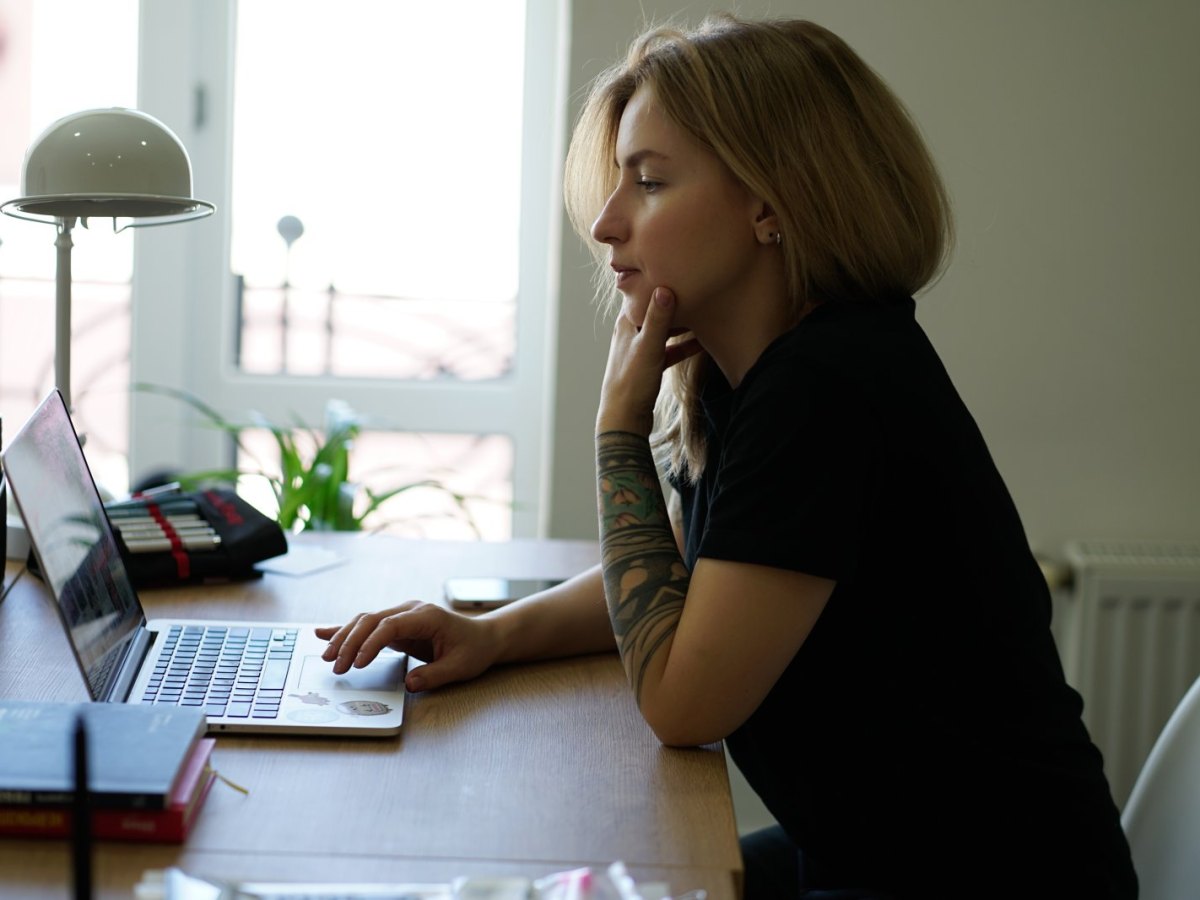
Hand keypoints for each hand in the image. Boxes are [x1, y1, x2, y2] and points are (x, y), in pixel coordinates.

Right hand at [316, 602, 498, 691]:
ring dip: (344, 637)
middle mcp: (410, 611)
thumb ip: (434, 675)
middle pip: (371, 620)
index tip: (359, 664)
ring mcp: (402, 616)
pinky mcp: (397, 626)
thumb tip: (409, 684)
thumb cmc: (473, 650)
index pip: (390, 625)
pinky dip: (346, 631)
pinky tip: (324, 633)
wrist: (483, 638)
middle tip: (335, 666)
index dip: (371, 643)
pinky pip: (368, 627)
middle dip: (350, 642)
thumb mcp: (459, 667)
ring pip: (365, 621)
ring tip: (327, 657)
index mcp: (426, 616)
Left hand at [596, 286, 701, 435]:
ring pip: (665, 330)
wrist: (624, 420)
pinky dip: (684, 345)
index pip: (645, 294)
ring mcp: (640, 350)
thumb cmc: (632, 384)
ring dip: (682, 324)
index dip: (662, 282)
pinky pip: (670, 350)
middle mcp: (631, 333)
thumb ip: (657, 319)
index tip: (683, 272)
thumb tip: (665, 287)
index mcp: (626, 324)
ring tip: (704, 313)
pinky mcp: (649, 366)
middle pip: (657, 310)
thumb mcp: (648, 348)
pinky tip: (702, 343)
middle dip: (677, 301)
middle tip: (700, 290)